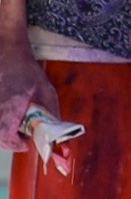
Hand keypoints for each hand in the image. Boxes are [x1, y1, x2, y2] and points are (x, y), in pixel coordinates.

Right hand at [0, 39, 58, 155]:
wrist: (8, 54)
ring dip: (4, 132)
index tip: (26, 144)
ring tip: (15, 125)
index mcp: (10, 109)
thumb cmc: (27, 71)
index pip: (7, 138)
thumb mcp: (46, 90)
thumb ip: (51, 111)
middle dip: (10, 140)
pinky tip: (9, 115)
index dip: (17, 144)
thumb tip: (57, 129)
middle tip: (22, 136)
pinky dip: (1, 123)